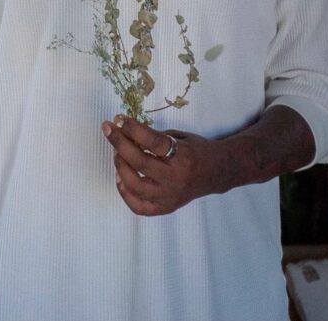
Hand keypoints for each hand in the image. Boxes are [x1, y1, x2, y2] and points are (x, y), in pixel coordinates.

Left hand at [101, 115, 228, 215]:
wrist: (218, 172)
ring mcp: (171, 197)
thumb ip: (154, 137)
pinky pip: (139, 207)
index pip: (153, 141)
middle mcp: (176, 179)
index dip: (132, 128)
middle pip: (140, 163)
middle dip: (119, 143)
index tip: (118, 119)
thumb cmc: (196, 150)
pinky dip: (125, 193)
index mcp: (183, 156)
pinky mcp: (166, 208)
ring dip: (120, 167)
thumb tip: (125, 130)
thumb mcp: (179, 136)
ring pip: (136, 186)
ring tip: (116, 153)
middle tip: (109, 129)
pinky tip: (119, 178)